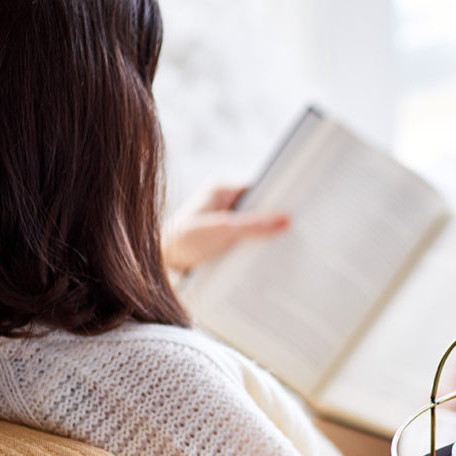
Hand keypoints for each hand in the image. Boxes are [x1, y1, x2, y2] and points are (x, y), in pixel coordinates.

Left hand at [162, 184, 289, 272]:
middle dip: (272, 221)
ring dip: (262, 238)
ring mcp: (222, 221)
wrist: (160, 267)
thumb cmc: (183, 242)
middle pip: (259, 209)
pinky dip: (252, 248)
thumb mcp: (224, 230)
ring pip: (252, 226)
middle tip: (290, 232)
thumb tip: (286, 219)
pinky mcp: (221, 240)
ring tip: (278, 247)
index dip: (278, 198)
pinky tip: (261, 258)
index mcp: (221, 189)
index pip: (260, 188)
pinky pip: (245, 240)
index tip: (296, 209)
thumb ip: (255, 225)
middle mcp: (222, 202)